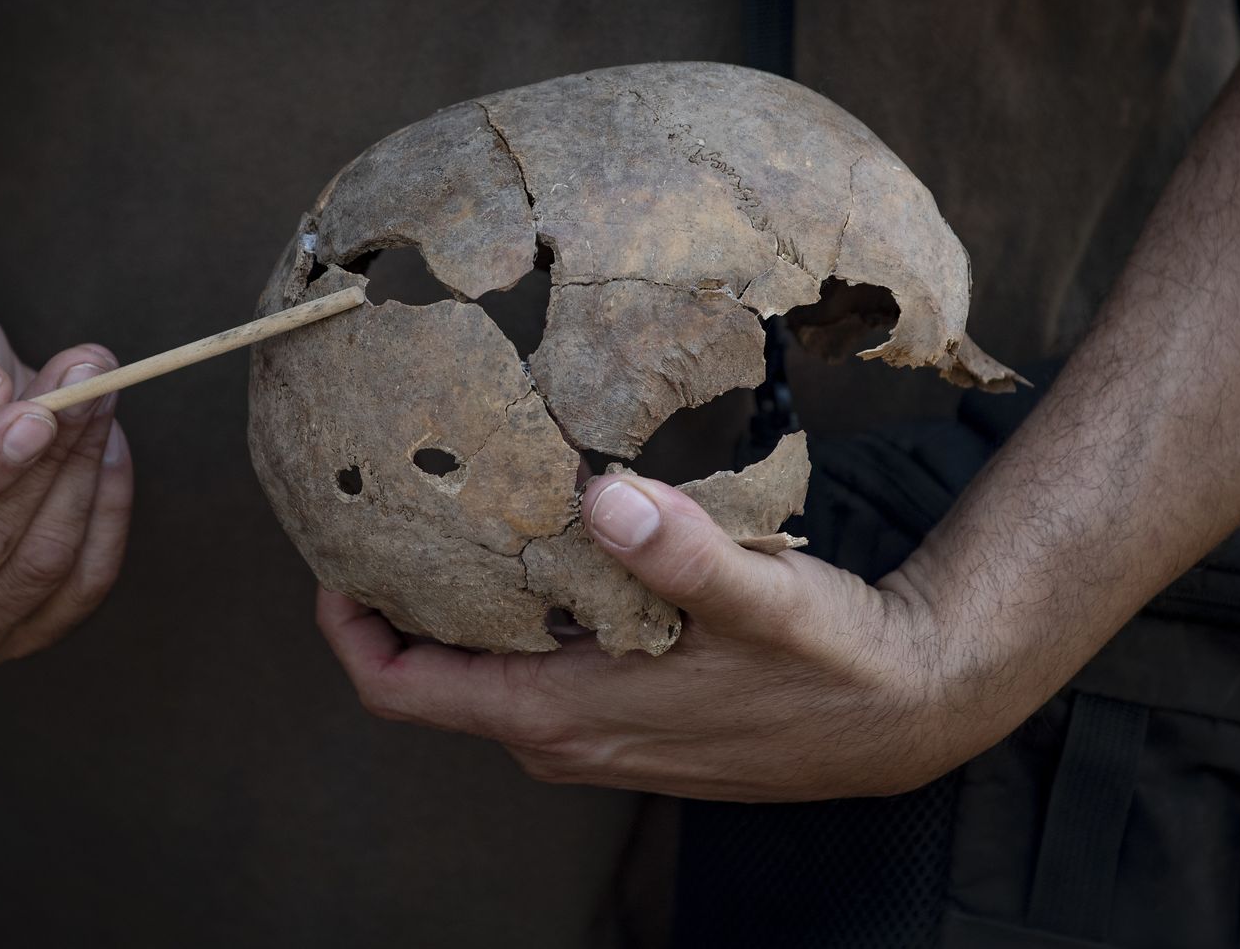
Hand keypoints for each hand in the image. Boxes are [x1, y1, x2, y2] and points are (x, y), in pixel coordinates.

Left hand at [319, 472, 1009, 802]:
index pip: (404, 688)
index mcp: (563, 716)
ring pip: (483, 678)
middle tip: (389, 520)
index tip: (337, 559)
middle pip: (431, 680)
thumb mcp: (761, 601)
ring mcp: (592, 739)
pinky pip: (532, 678)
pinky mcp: (624, 725)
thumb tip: (606, 498)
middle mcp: (561, 740)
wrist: (902, 714)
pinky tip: (539, 561)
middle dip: (396, 609)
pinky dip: (512, 626)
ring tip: (454, 527)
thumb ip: (682, 555)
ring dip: (457, 615)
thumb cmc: (830, 665)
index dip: (350, 628)